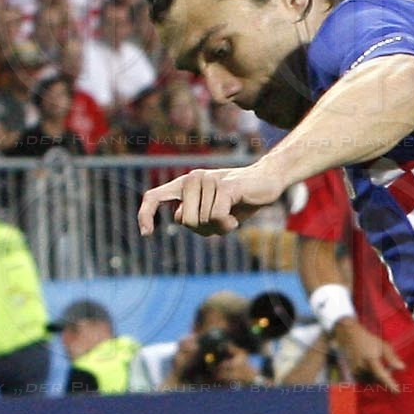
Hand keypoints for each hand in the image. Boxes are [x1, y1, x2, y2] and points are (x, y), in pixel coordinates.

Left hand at [137, 163, 276, 236]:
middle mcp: (192, 178)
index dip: (145, 214)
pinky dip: (227, 225)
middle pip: (185, 221)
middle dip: (204, 230)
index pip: (154, 196)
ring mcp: (207, 180)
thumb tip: (179, 218)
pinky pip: (216, 217)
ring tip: (232, 215)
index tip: (146, 234)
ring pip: (203, 221)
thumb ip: (194, 216)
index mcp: (184, 184)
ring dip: (220, 228)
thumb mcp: (213, 211)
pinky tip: (236, 219)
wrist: (268, 181)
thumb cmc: (239, 200)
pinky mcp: (224, 186)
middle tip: (221, 222)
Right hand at [332, 318, 402, 389]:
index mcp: (371, 359)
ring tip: (378, 366)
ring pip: (370, 381)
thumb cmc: (369, 340)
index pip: (381, 375)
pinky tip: (371, 369)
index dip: (389, 384)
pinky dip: (370, 377)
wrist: (350, 336)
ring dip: (377, 378)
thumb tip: (402, 368)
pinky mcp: (352, 373)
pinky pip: (364, 380)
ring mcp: (355, 371)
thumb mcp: (383, 345)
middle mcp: (362, 366)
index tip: (397, 391)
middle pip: (377, 380)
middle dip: (384, 377)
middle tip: (388, 368)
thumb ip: (392, 357)